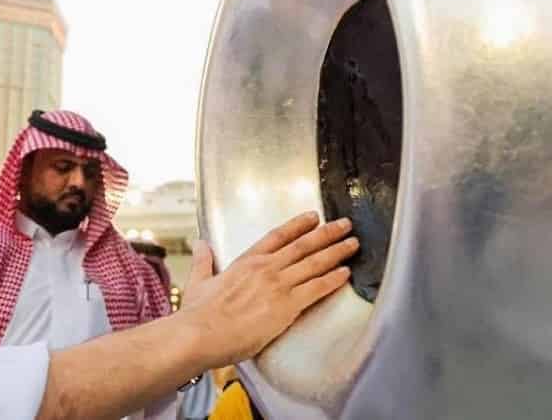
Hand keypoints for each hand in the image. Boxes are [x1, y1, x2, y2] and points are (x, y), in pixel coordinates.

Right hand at [178, 213, 357, 368]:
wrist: (202, 334)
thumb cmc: (199, 313)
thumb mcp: (198, 281)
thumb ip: (203, 260)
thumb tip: (199, 244)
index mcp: (246, 261)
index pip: (278, 236)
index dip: (298, 225)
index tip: (313, 217)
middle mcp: (265, 268)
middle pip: (303, 245)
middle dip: (327, 234)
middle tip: (344, 225)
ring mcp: (277, 286)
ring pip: (314, 263)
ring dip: (336, 252)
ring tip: (352, 244)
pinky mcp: (286, 307)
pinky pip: (316, 289)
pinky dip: (332, 279)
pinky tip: (345, 273)